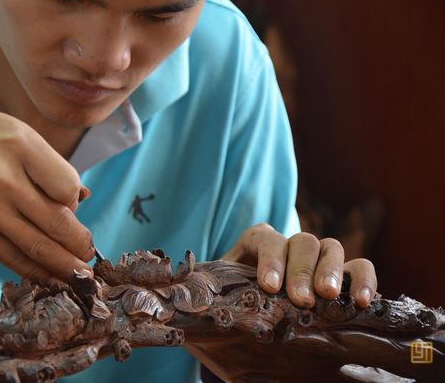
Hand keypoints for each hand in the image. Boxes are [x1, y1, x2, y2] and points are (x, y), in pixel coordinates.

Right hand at [0, 108, 93, 281]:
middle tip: (88, 251)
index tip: (70, 205)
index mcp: (19, 141)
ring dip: (65, 264)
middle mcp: (5, 175)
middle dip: (80, 242)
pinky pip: (12, 256)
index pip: (68, 184)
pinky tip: (48, 276)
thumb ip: (41, 160)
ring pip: (39, 245)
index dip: (75, 199)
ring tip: (80, 273)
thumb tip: (80, 194)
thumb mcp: (1, 129)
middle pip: (59, 220)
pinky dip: (34, 271)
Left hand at [222, 223, 376, 307]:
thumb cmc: (235, 304)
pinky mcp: (342, 275)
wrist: (255, 317)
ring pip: (331, 247)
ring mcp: (318, 257)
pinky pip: (360, 267)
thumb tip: (191, 309)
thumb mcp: (221, 295)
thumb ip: (213, 294)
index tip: (269, 286)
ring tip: (328, 296)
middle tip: (301, 297)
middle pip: (301, 241)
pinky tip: (362, 302)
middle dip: (301, 269)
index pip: (266, 237)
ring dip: (331, 271)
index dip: (270, 259)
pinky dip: (364, 279)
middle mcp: (289, 245)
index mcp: (256, 244)